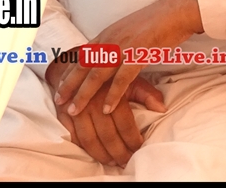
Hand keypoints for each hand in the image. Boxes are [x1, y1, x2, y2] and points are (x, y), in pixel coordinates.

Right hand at [51, 72, 166, 166]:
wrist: (77, 63)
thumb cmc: (108, 74)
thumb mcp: (130, 79)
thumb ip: (147, 94)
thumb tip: (162, 108)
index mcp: (111, 91)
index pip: (124, 122)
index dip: (132, 138)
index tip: (138, 147)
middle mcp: (93, 101)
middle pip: (107, 134)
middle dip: (118, 151)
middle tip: (126, 161)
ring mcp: (76, 108)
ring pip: (89, 139)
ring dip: (100, 154)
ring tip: (111, 161)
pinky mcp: (62, 113)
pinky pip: (72, 136)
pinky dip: (82, 148)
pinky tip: (92, 153)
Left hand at [55, 0, 201, 116]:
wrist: (176, 12)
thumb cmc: (156, 22)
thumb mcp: (128, 30)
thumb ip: (115, 42)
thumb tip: (108, 55)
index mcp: (107, 34)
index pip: (81, 56)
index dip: (68, 73)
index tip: (59, 87)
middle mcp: (110, 40)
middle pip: (83, 66)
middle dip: (68, 85)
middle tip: (58, 102)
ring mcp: (123, 47)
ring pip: (97, 74)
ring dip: (84, 94)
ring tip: (75, 110)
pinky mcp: (138, 54)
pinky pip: (122, 79)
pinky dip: (113, 95)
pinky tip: (107, 108)